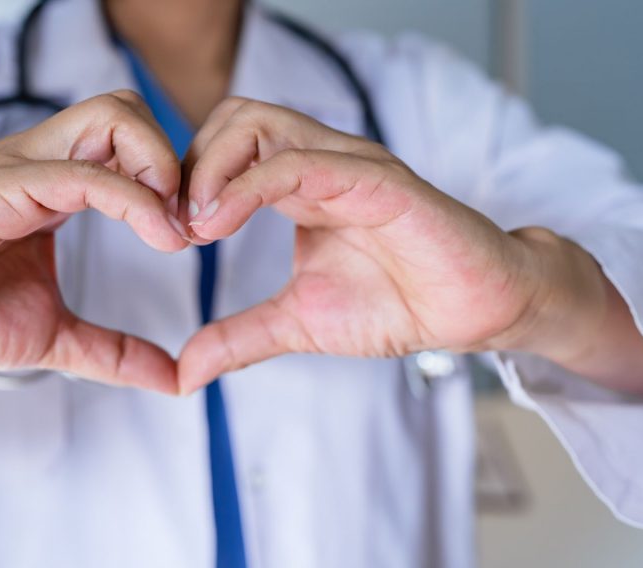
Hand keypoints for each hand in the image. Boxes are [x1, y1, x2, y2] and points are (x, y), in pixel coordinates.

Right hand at [0, 91, 187, 392]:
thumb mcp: (54, 337)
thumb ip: (113, 352)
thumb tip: (173, 379)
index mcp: (53, 182)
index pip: (128, 139)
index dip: (174, 178)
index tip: (193, 235)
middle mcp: (38, 162)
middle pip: (126, 108)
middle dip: (173, 157)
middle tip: (189, 222)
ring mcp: (16, 170)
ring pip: (110, 119)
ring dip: (160, 167)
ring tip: (174, 231)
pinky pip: (77, 173)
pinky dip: (130, 199)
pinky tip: (157, 237)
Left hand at [177, 98, 633, 392]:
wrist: (476, 314)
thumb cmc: (396, 304)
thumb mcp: (297, 324)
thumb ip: (239, 339)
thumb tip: (184, 374)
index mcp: (300, 182)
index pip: (224, 145)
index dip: (185, 181)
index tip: (167, 234)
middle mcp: (321, 160)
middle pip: (233, 116)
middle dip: (190, 164)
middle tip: (175, 225)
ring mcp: (349, 164)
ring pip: (259, 123)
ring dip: (211, 168)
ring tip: (195, 226)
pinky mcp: (379, 181)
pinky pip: (303, 162)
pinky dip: (249, 186)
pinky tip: (220, 223)